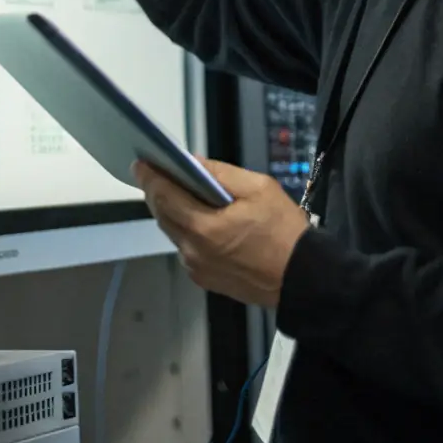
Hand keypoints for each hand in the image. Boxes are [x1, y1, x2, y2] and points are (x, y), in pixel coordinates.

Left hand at [135, 159, 309, 308]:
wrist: (302, 278)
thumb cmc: (283, 230)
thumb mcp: (258, 188)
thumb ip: (221, 173)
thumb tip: (193, 163)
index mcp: (203, 227)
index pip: (164, 196)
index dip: (150, 177)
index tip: (139, 163)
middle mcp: (192, 251)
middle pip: (163, 216)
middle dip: (157, 192)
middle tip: (156, 173)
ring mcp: (197, 269)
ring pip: (173, 233)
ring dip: (172, 212)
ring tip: (178, 192)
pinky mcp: (205, 280)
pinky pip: (186, 249)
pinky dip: (186, 230)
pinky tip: (199, 219)